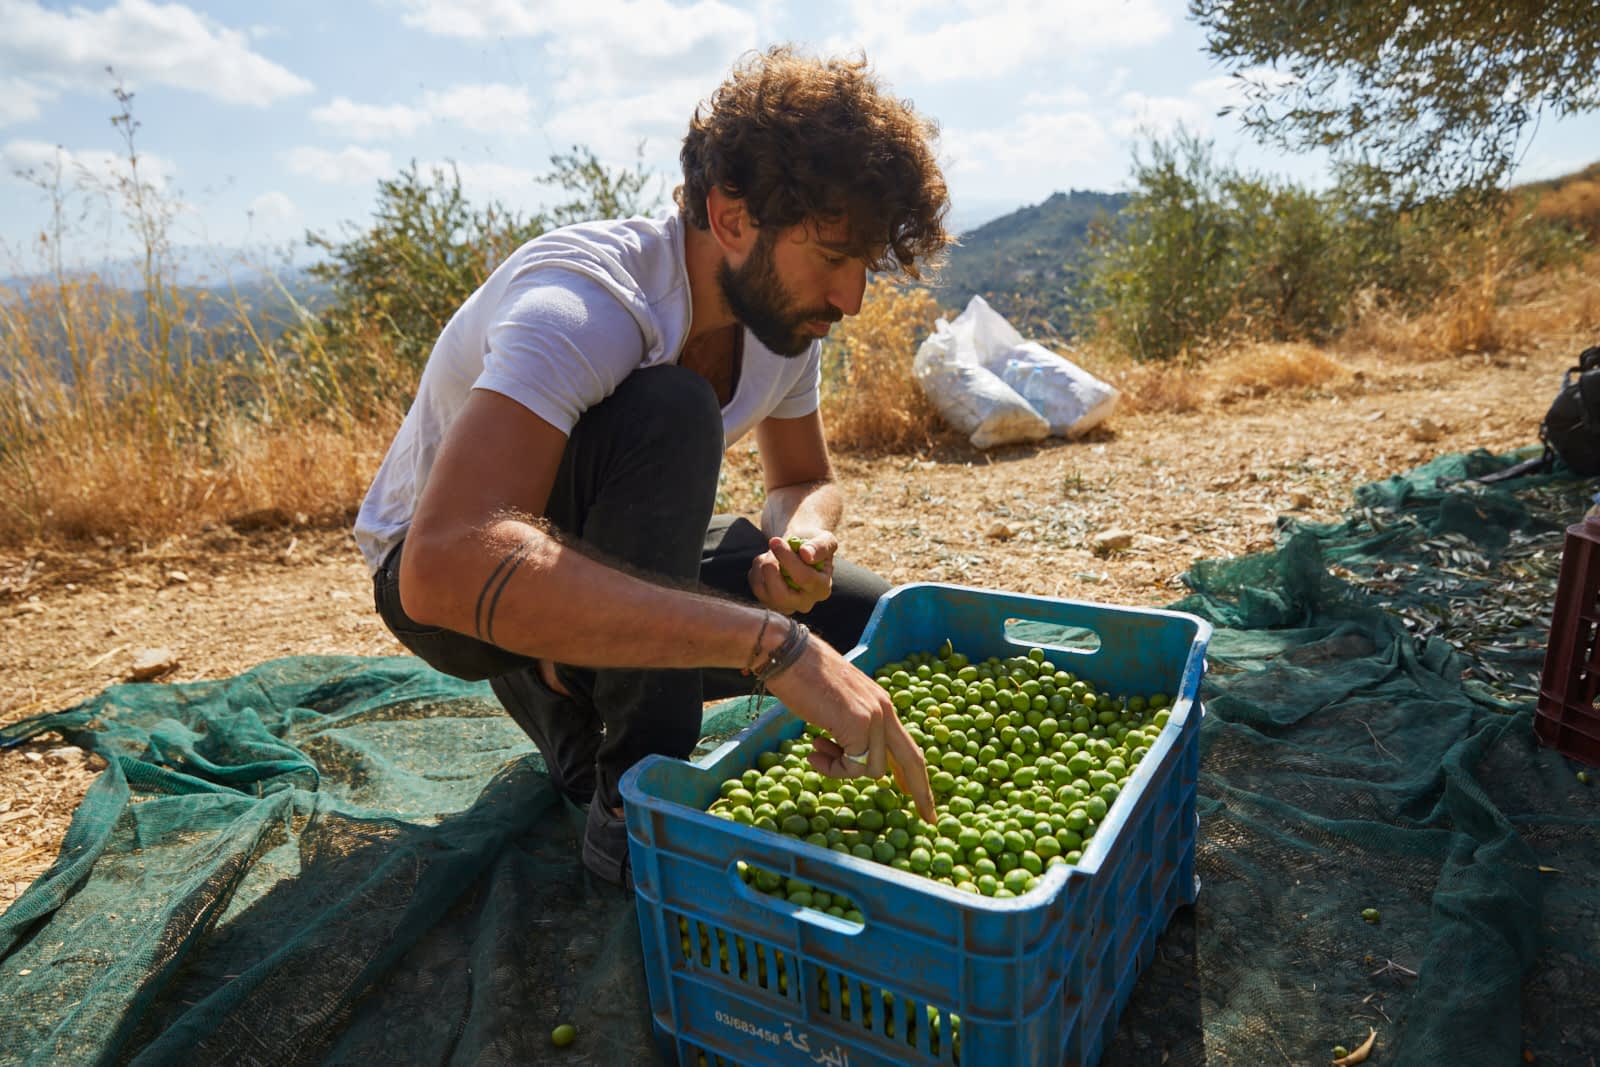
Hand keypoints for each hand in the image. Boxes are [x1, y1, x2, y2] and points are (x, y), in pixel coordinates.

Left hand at [748, 533, 835, 614]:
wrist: (800, 551)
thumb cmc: (813, 545)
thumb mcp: (824, 539)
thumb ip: (820, 547)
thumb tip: (806, 554)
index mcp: (822, 589)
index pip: (804, 578)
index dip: (788, 559)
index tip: (775, 541)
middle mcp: (804, 603)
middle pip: (780, 596)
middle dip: (770, 568)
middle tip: (769, 547)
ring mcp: (785, 606)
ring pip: (762, 591)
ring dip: (761, 565)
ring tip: (771, 551)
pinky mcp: (769, 603)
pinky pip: (755, 587)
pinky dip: (756, 570)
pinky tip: (766, 561)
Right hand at [763, 636, 935, 823]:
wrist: (789, 655)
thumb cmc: (803, 679)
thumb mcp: (838, 706)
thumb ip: (852, 728)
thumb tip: (851, 758)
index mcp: (882, 704)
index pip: (908, 745)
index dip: (916, 775)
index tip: (924, 799)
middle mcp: (885, 710)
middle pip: (912, 761)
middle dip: (920, 792)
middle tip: (927, 818)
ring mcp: (874, 717)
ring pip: (873, 769)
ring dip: (842, 770)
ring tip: (817, 751)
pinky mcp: (859, 724)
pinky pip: (852, 766)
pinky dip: (832, 768)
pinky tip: (813, 749)